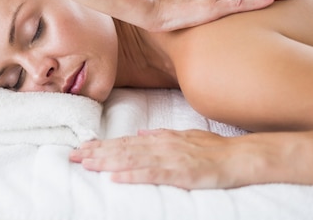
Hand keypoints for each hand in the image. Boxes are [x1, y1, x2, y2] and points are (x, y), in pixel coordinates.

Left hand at [69, 129, 260, 189]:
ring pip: (131, 160)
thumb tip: (141, 134)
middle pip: (122, 149)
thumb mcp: (184, 136)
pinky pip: (151, 174)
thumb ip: (161, 135)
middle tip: (73, 156)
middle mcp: (161, 146)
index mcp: (160, 139)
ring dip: (107, 162)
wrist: (238, 157)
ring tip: (87, 164)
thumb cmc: (213, 148)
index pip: (125, 142)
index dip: (102, 145)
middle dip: (96, 152)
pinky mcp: (179, 173)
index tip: (82, 148)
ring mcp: (169, 159)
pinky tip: (116, 178)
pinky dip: (132, 176)